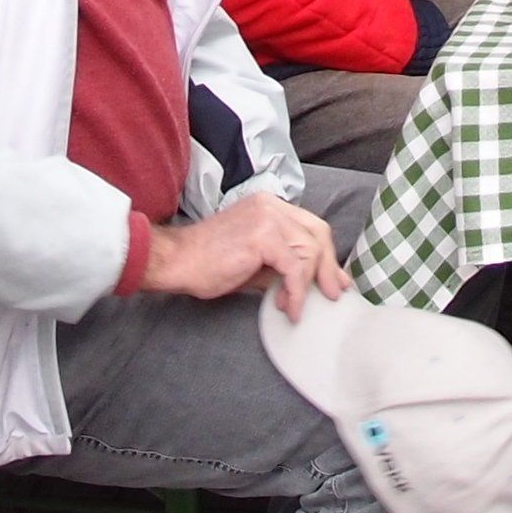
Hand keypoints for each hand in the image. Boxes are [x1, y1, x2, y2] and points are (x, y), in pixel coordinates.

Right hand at [140, 192, 349, 316]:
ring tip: (292, 306)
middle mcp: (271, 205)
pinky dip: (296, 291)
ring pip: (309, 250)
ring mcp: (267, 217)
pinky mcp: (262, 236)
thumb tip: (313, 282)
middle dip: (327, 267)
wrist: (176, 261)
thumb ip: (283, 264)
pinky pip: (294, 267)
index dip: (326, 254)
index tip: (334, 280)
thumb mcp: (255, 261)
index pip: (310, 226)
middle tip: (332, 294)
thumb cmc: (207, 263)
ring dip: (307, 284)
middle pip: (317, 233)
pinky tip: (288, 307)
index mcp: (269, 206)